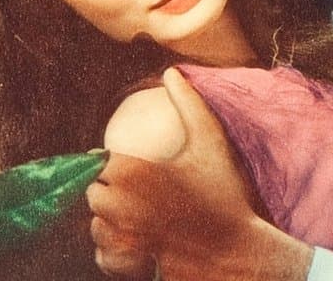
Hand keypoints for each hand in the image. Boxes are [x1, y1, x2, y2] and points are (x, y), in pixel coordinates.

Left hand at [87, 69, 311, 280]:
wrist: (238, 253)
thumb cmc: (224, 196)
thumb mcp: (211, 143)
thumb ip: (188, 103)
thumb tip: (171, 71)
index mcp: (132, 171)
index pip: (99, 164)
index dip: (115, 167)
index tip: (136, 173)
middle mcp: (119, 205)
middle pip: (94, 194)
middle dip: (111, 194)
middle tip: (139, 196)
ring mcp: (121, 239)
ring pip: (97, 226)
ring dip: (112, 223)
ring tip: (140, 220)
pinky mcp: (126, 267)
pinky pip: (103, 256)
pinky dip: (114, 253)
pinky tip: (139, 245)